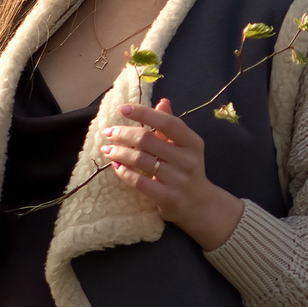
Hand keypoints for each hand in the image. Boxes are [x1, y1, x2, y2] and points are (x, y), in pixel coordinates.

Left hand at [101, 97, 245, 250]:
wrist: (200, 204)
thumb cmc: (187, 170)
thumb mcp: (185, 147)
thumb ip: (170, 126)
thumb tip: (162, 102)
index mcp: (192, 142)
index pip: (167, 122)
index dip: (143, 113)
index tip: (122, 109)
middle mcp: (187, 159)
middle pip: (148, 140)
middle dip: (123, 134)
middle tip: (108, 132)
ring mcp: (178, 179)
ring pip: (140, 160)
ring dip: (119, 152)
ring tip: (107, 149)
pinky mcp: (168, 197)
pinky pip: (139, 182)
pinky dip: (124, 172)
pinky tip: (115, 166)